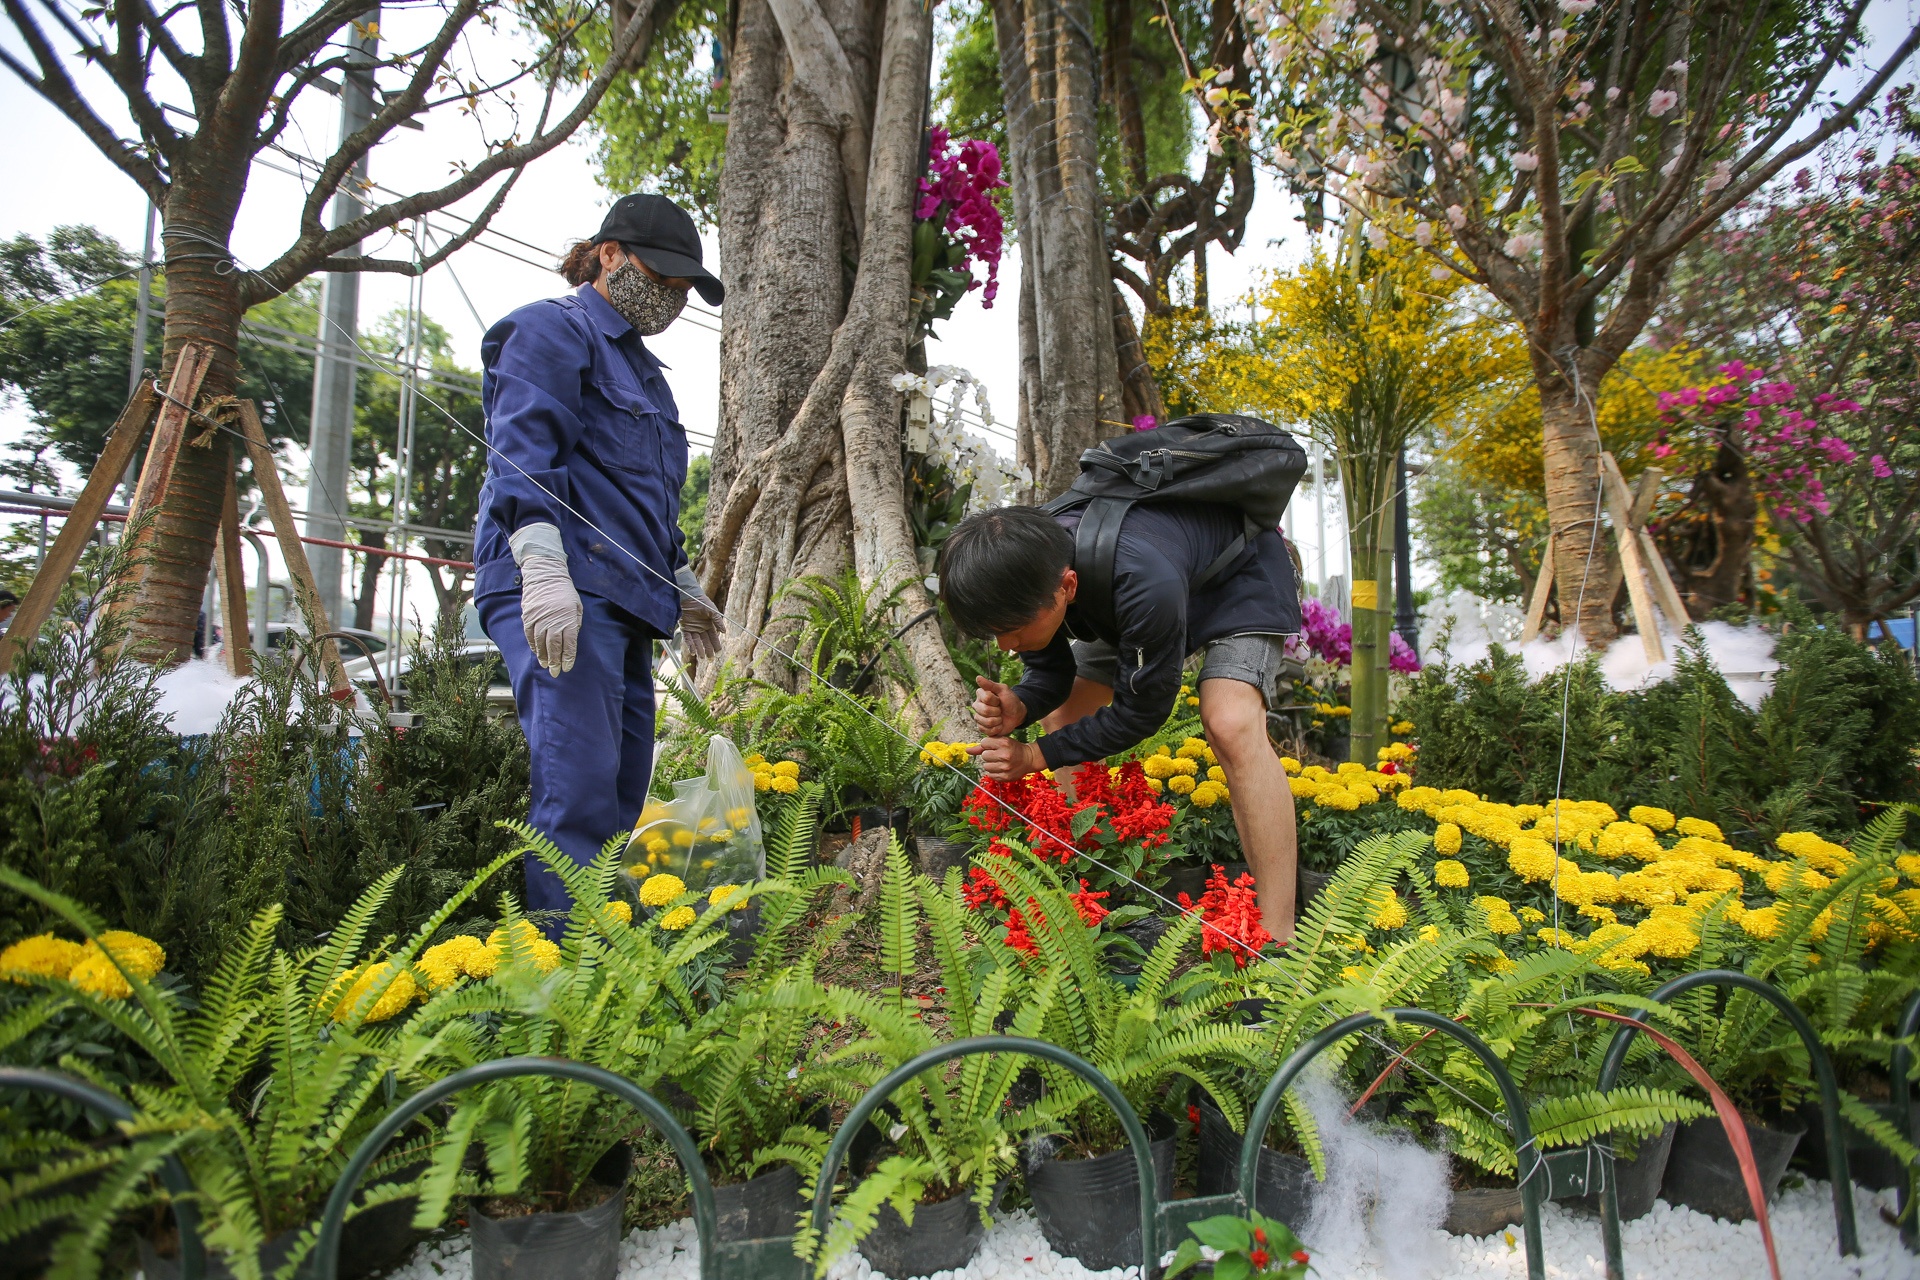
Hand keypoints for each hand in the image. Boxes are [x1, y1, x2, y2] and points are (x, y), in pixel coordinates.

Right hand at [519, 554, 580, 674]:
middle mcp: (552, 621)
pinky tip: (537, 653)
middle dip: (555, 662)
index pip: (568, 644)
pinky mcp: (528, 617)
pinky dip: (533, 646)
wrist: (545, 575)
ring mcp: (538, 620)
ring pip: (540, 643)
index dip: (567, 658)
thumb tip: (571, 639)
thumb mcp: (577, 606)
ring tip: (546, 665)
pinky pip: (530, 636)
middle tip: (555, 673)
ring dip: (543, 656)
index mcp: (567, 619)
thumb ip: (574, 624)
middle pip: (553, 647)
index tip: (567, 668)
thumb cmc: (565, 591)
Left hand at [675, 566, 725, 663]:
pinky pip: (687, 639)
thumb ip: (717, 621)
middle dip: (708, 651)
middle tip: (711, 659)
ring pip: (697, 642)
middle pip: (705, 642)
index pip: (713, 637)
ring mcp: (692, 629)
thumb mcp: (712, 611)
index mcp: (709, 625)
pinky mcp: (684, 628)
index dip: (716, 645)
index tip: (719, 653)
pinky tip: (693, 652)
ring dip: (699, 650)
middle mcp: (701, 628)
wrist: (689, 596)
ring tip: (702, 657)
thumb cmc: (701, 602)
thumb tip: (724, 632)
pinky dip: (690, 645)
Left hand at [969, 737, 1043, 780]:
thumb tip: (967, 750)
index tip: (996, 746)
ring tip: (1000, 762)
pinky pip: (990, 775)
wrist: (1028, 759)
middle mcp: (1005, 755)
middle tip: (998, 755)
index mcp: (1004, 743)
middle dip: (989, 755)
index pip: (984, 743)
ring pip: (986, 766)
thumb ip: (983, 745)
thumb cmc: (1012, 748)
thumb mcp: (1000, 742)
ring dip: (991, 764)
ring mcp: (1005, 767)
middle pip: (984, 755)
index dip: (988, 745)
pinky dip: (994, 772)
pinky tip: (1001, 768)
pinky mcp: (1005, 777)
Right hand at [971, 676, 1026, 737]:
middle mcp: (977, 706)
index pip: (986, 698)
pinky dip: (997, 728)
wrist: (1017, 714)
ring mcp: (979, 718)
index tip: (999, 699)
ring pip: (986, 722)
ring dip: (998, 720)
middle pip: (984, 711)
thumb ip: (990, 684)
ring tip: (1000, 717)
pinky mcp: (982, 728)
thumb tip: (977, 677)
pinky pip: (987, 731)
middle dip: (997, 711)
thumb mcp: (1003, 690)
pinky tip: (999, 725)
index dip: (996, 700)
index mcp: (980, 695)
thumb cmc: (1010, 701)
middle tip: (1000, 709)